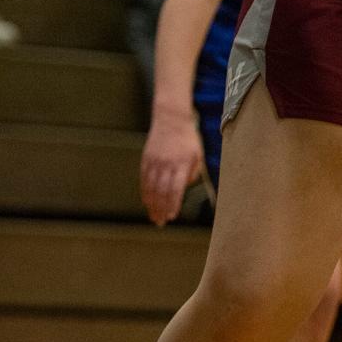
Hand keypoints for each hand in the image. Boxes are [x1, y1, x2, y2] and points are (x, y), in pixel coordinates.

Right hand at [140, 109, 203, 226]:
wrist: (171, 119)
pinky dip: (145, 193)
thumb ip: (193, 172)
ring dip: (152, 205)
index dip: (173, 204)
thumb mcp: (198, 154)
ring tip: (154, 217)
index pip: (176, 189)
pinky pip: (144, 180)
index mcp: (182, 163)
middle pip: (162, 192)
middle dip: (161, 209)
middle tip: (161, 222)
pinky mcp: (146, 159)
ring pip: (151, 188)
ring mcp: (155, 162)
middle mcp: (167, 164)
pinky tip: (147, 202)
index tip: (172, 216)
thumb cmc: (188, 139)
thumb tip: (184, 188)